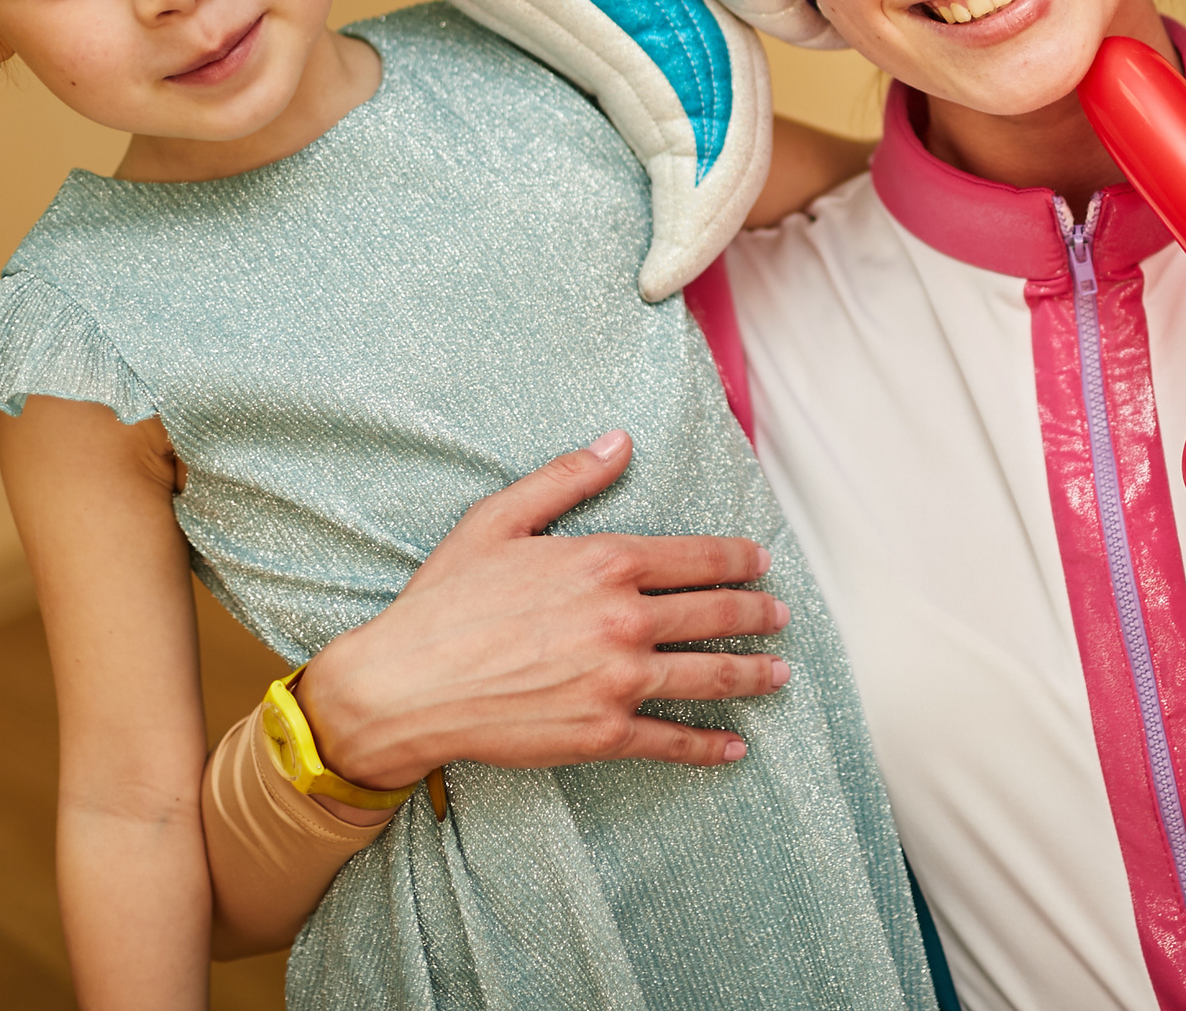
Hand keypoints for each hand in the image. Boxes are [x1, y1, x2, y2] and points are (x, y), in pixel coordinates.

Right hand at [298, 432, 788, 793]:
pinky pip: (673, 740)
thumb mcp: (499, 519)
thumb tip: (619, 440)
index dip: (738, 560)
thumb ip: (566, 478)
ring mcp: (619, 681)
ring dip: (752, 675)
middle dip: (758, 615)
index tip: (760, 563)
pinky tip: (734, 746)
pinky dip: (709, 744)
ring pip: (709, 676)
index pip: (698, 557)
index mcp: (606, 562)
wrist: (405, 686)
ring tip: (778, 674)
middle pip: (716, 616)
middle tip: (780, 617)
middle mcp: (624, 620)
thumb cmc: (447, 600)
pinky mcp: (604, 733)